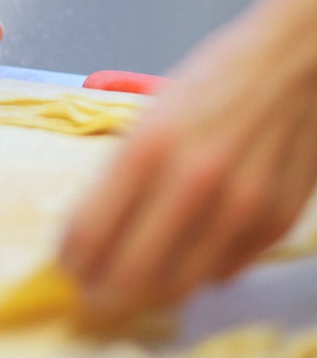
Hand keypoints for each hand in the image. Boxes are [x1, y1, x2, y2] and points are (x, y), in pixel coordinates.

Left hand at [58, 0, 316, 321]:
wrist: (291, 64)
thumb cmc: (215, 79)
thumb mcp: (151, 113)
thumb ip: (123, 171)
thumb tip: (92, 228)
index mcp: (149, 145)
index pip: (91, 231)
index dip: (71, 259)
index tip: (66, 265)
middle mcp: (193, 183)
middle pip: (130, 276)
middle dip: (101, 293)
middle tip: (91, 292)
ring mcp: (238, 210)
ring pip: (176, 288)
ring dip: (146, 292)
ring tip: (132, 282)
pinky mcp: (273, 225)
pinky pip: (221, 273)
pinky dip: (197, 270)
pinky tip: (186, 250)